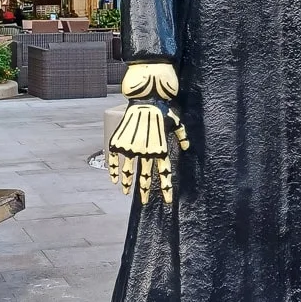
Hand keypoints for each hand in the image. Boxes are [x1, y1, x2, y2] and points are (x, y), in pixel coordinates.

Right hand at [107, 63, 187, 203]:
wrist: (145, 100)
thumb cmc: (162, 110)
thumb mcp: (177, 123)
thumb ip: (182, 135)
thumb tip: (187, 146)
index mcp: (160, 150)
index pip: (164, 174)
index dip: (165, 189)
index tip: (166, 201)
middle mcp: (146, 153)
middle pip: (145, 177)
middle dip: (144, 191)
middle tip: (143, 200)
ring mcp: (131, 149)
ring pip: (128, 172)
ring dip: (126, 184)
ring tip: (125, 192)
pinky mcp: (118, 144)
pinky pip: (114, 161)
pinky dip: (113, 171)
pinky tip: (113, 179)